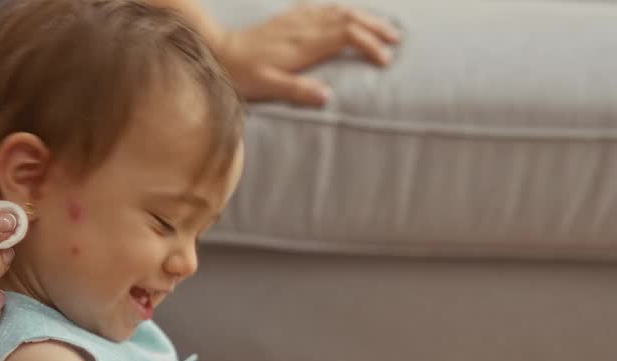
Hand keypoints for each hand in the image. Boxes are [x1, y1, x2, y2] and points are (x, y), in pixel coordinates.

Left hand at [212, 4, 400, 106]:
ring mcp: (297, 20)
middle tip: (397, 39)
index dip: (369, 45)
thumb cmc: (242, 73)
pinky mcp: (289, 18)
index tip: (385, 60)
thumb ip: (296, 91)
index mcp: (304, 44)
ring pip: (338, 10)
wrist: (219, 51)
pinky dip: (342, 11)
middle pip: (349, 18)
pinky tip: (348, 15)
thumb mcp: (267, 86)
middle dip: (375, 27)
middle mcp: (304, 27)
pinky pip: (322, 7)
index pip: (346, 36)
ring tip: (383, 27)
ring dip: (364, 17)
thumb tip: (327, 97)